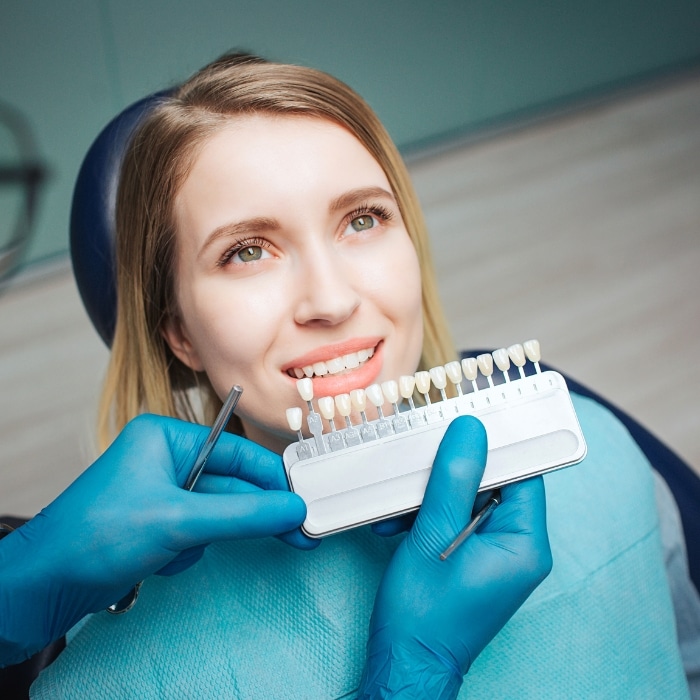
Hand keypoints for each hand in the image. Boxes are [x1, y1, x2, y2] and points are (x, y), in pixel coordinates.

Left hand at [0, 414, 309, 664]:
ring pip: (217, 512)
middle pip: (231, 484)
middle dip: (256, 513)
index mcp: (166, 438)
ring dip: (210, 536)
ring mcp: (163, 493)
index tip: (302, 500)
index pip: (237, 452)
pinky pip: (199, 532)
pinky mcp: (159, 523)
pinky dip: (191, 549)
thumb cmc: (95, 536)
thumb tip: (292, 510)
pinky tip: (164, 561)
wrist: (45, 584)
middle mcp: (166, 459)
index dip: (272, 477)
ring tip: (184, 552)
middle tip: (299, 532)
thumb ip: (243, 514)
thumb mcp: (179, 520)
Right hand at [359, 416, 551, 698]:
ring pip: (468, 499)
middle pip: (492, 482)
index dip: (495, 444)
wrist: (405, 664)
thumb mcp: (432, 537)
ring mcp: (496, 554)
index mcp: (524, 544)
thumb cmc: (422, 614)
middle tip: (417, 467)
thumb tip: (471, 430)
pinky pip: (456, 519)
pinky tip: (398, 523)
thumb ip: (454, 480)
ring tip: (398, 508)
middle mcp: (518, 547)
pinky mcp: (474, 559)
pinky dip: (427, 515)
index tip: (465, 422)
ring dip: (430, 495)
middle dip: (448, 473)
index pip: (523, 472)